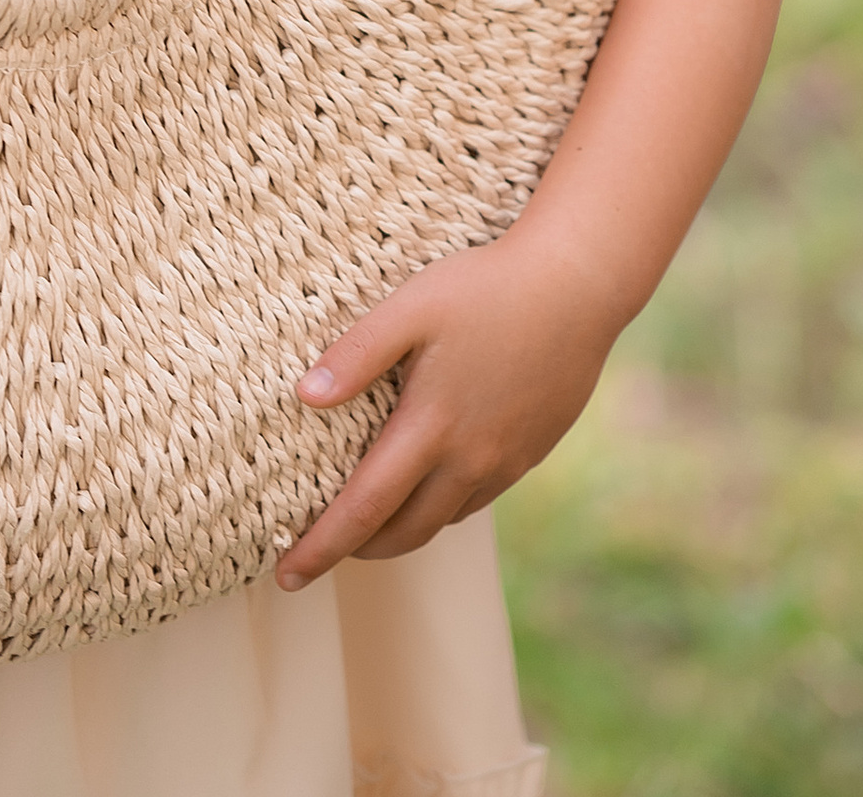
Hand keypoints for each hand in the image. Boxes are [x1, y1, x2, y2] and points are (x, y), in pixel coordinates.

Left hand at [275, 233, 622, 589]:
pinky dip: (439, 507)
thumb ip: (357, 353)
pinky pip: (475, 498)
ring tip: (366, 522)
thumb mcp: (412, 308)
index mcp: (431, 427)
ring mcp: (505, 461)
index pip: (364, 508)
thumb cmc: (487, 289)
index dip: (322, 547)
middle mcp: (470, 458)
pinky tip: (427, 486)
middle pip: (403, 532)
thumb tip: (304, 396)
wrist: (577, 287)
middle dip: (356, 550)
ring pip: (441, 520)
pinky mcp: (530, 452)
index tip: (285, 575)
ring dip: (399, 532)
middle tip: (316, 553)